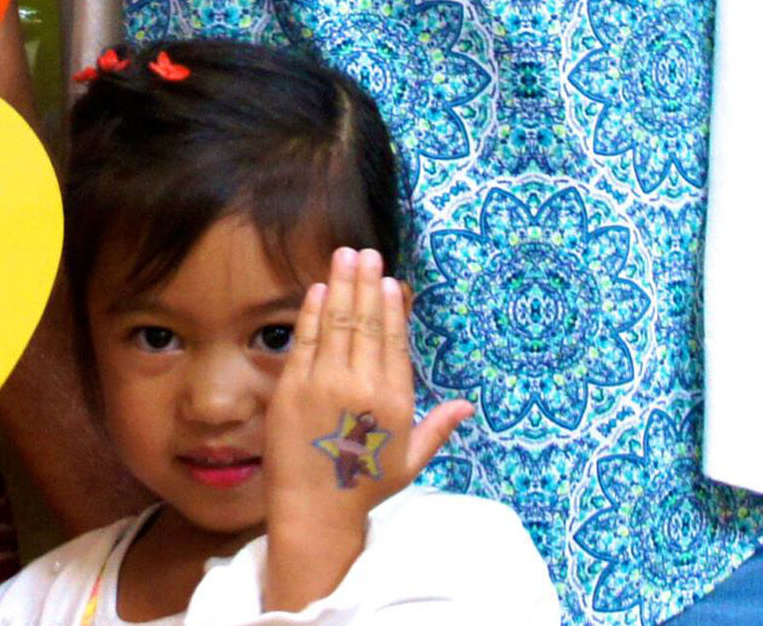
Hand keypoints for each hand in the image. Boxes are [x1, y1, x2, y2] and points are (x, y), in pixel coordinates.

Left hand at [261, 249, 473, 609]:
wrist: (314, 509)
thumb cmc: (363, 486)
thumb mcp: (409, 460)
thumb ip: (438, 427)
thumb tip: (469, 405)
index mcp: (394, 402)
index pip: (394, 342)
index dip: (392, 308)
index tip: (392, 282)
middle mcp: (362, 387)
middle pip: (366, 323)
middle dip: (367, 283)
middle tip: (367, 253)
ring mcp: (325, 384)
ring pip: (336, 322)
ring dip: (341, 284)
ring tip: (345, 255)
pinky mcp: (293, 386)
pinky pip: (305, 339)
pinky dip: (312, 311)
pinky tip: (318, 288)